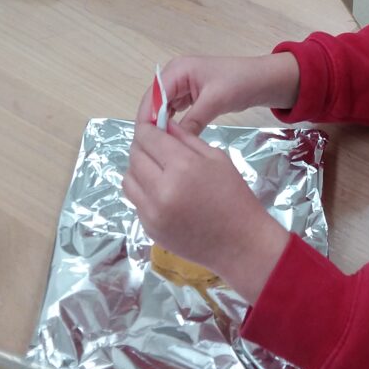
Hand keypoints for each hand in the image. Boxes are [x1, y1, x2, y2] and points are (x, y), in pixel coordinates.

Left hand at [123, 119, 288, 302]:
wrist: (240, 244)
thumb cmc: (234, 196)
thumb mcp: (216, 158)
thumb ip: (186, 138)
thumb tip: (162, 124)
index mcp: (182, 167)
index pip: (147, 136)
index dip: (147, 126)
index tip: (152, 124)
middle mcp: (160, 189)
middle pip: (134, 155)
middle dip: (143, 145)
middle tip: (158, 146)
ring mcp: (151, 212)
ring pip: (128, 178)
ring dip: (139, 168)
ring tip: (158, 169)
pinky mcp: (148, 228)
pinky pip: (135, 200)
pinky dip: (143, 190)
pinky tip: (162, 192)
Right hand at [136, 53, 300, 136]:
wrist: (263, 79)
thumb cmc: (240, 83)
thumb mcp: (215, 101)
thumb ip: (193, 120)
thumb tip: (174, 144)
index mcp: (178, 70)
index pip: (153, 96)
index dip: (147, 118)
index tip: (144, 141)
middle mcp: (176, 75)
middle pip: (155, 102)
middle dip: (152, 123)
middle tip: (149, 149)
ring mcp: (183, 85)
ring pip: (164, 108)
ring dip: (161, 125)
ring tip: (158, 148)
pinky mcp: (191, 95)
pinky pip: (176, 111)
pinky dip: (173, 123)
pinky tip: (172, 139)